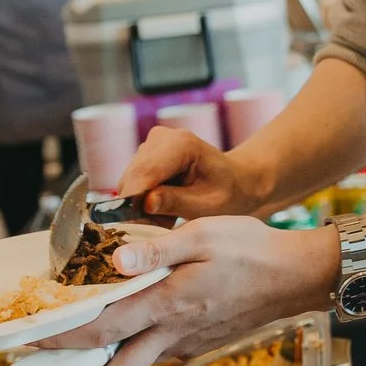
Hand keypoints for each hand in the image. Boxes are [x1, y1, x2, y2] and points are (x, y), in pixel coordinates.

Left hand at [74, 216, 335, 365]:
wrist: (296, 277)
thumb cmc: (252, 250)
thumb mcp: (202, 234)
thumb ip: (155, 246)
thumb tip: (115, 258)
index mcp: (166, 305)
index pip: (100, 330)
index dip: (59, 338)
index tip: (28, 338)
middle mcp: (171, 334)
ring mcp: (184, 344)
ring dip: (97, 365)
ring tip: (69, 347)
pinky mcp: (195, 344)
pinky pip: (151, 355)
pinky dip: (126, 350)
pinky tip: (118, 329)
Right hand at [116, 120, 275, 221]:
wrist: (236, 181)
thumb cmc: (226, 194)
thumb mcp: (207, 206)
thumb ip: (175, 202)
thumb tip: (145, 203)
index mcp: (181, 144)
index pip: (145, 172)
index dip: (133, 200)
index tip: (131, 226)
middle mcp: (162, 137)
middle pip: (133, 176)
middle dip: (136, 206)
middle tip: (156, 228)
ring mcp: (151, 143)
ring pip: (129, 180)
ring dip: (139, 204)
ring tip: (165, 218)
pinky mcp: (145, 153)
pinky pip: (133, 181)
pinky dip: (142, 198)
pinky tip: (162, 207)